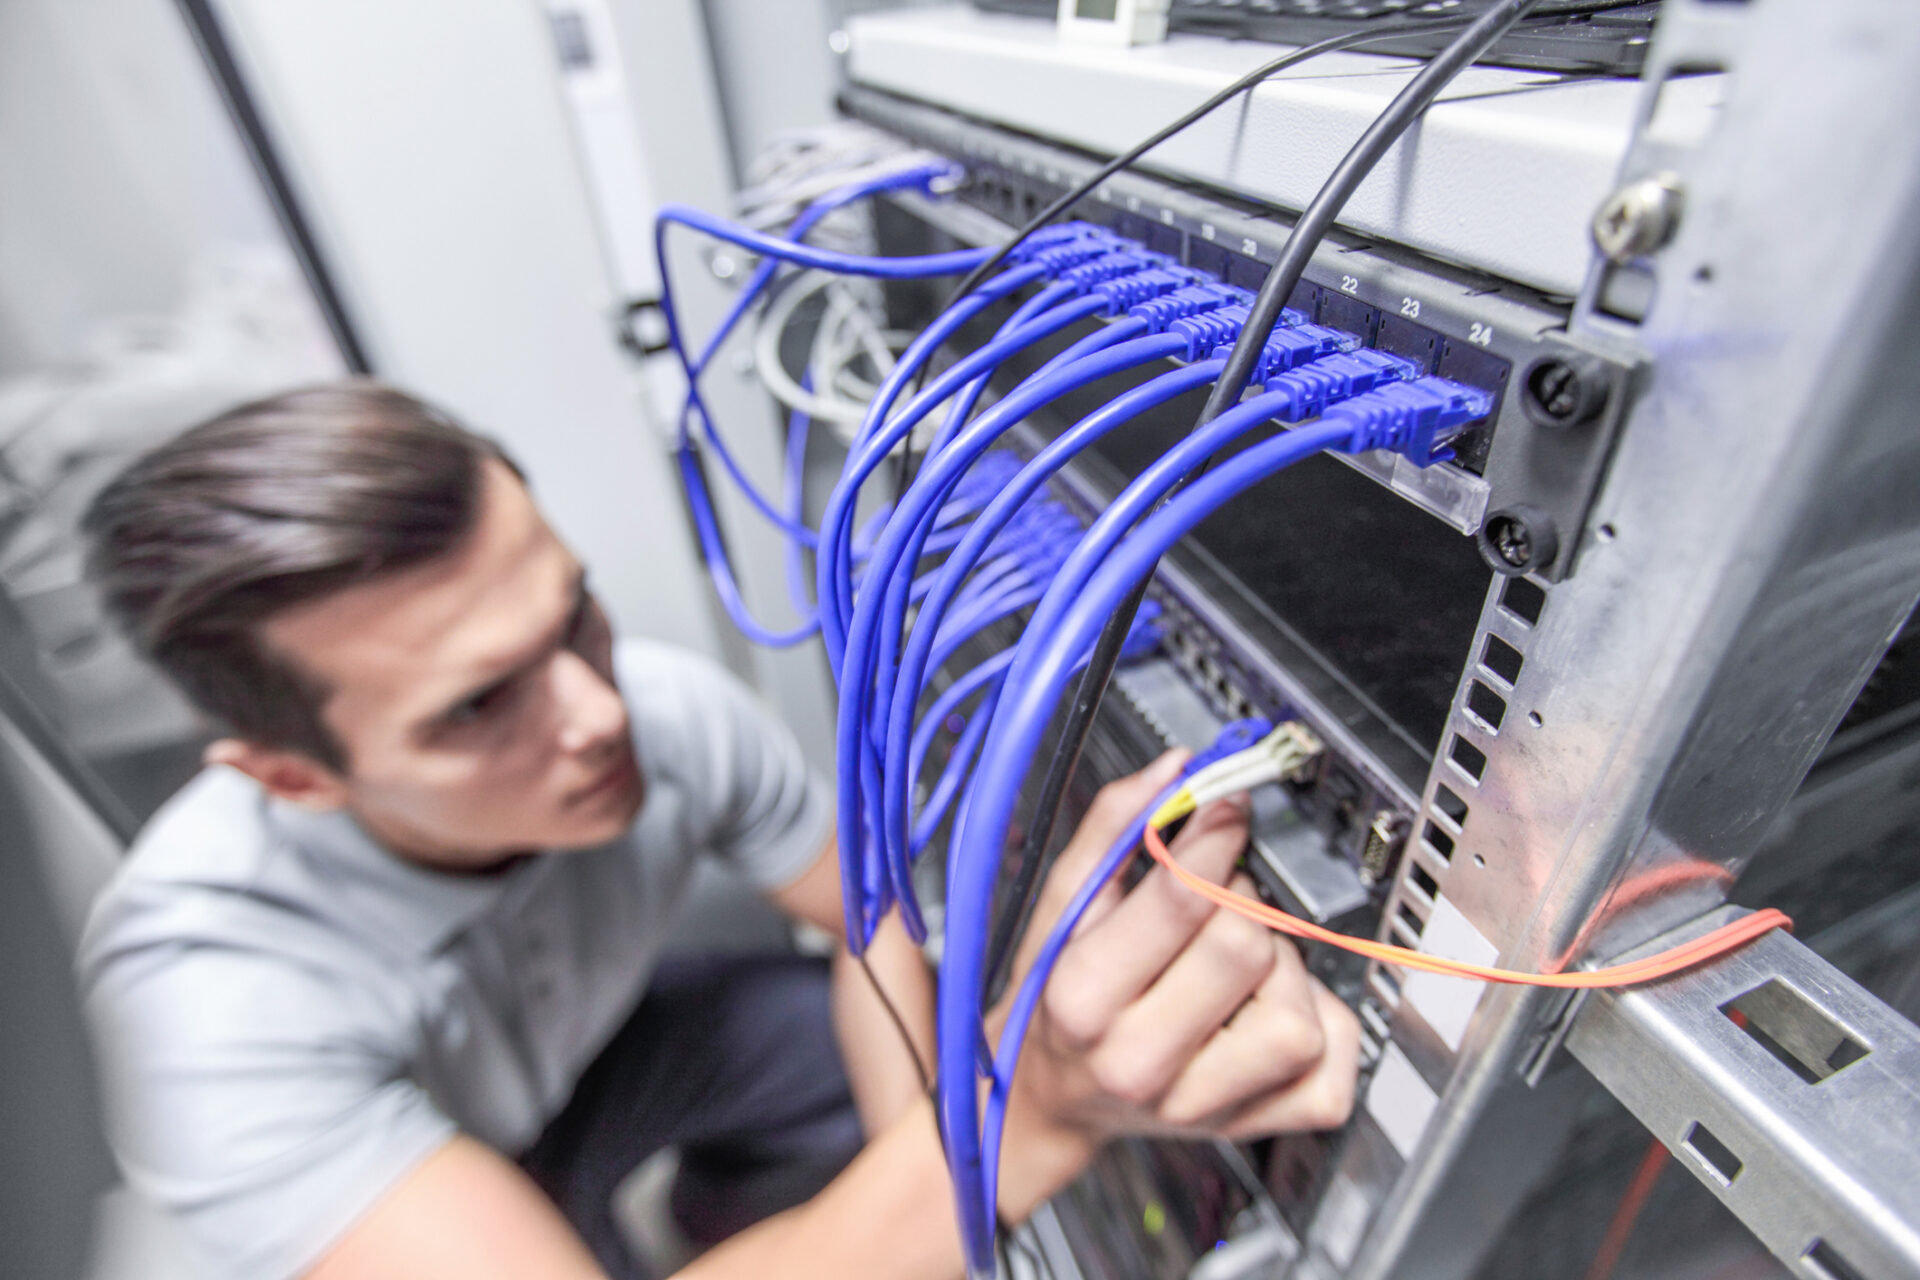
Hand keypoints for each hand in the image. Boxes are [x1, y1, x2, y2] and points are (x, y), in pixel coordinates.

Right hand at [995, 751, 1359, 1203]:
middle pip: (1247, 946)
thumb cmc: (1056, 997)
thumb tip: (1176, 770)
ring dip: (1279, 967)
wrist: (1049, 1097)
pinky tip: (1267, 1008)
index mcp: (1084, 999)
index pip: (1184, 899)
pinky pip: (1330, 1065)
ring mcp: (1201, 1106)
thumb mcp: (1062, 904)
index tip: (1226, 805)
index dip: (1217, 834)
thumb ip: (1112, 828)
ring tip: (1236, 963)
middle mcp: (1140, 1062)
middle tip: (1217, 896)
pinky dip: (1318, 1024)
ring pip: (1296, 1012)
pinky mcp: (1252, 1127)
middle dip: (1240, 900)